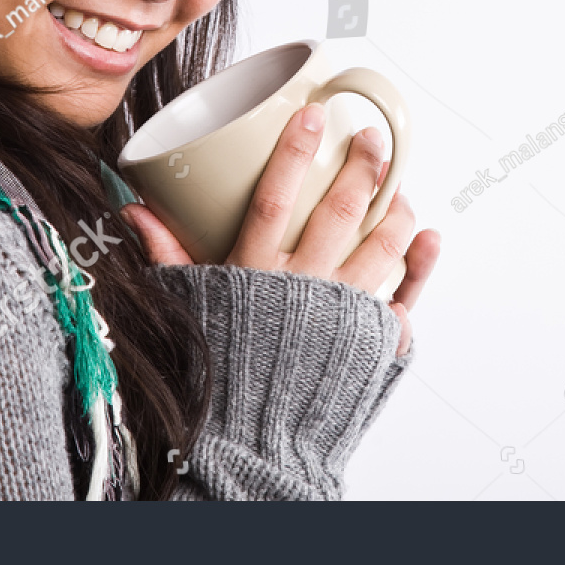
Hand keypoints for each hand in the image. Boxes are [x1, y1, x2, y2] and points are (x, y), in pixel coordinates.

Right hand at [121, 102, 440, 355]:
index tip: (313, 118)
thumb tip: (135, 212)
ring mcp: (345, 312)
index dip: (295, 152)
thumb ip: (167, 257)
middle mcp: (306, 287)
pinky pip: (406, 296)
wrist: (258, 446)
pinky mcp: (373, 341)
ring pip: (383, 245)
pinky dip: (421, 266)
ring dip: (397, 210)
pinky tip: (429, 240)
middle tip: (372, 140)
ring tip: (400, 189)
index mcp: (257, 274)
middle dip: (363, 166)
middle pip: (341, 212)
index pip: (276, 198)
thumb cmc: (222, 376)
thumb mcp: (189, 308)